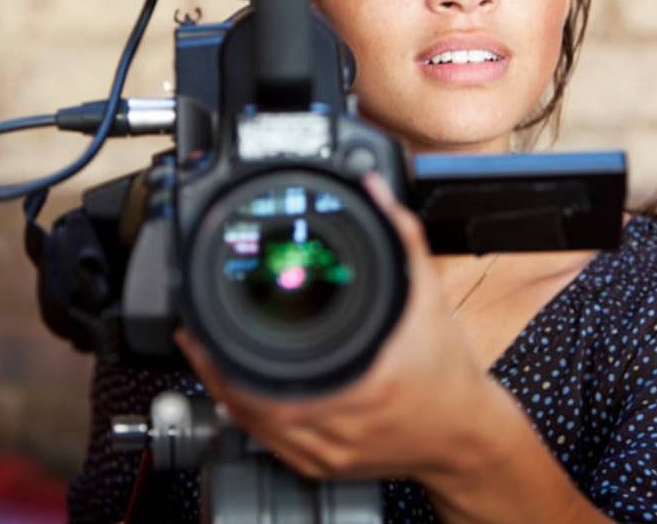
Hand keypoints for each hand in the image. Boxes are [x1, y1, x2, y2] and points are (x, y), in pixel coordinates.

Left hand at [174, 172, 489, 482]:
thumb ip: (401, 236)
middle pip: (246, 404)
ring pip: (251, 427)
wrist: (464, 433)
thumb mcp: (427, 296)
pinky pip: (267, 443)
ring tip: (204, 353)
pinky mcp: (322, 466)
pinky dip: (245, 412)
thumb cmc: (447, 371)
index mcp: (358, 386)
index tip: (200, 327)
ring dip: (223, 388)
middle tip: (192, 333)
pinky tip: (236, 389)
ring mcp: (325, 454)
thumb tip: (374, 190)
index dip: (221, 357)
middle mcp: (335, 428)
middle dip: (211, 366)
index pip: (266, 381)